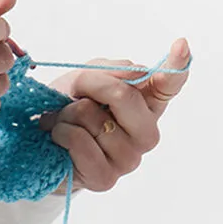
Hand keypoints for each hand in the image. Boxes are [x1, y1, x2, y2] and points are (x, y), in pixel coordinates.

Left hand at [35, 37, 191, 192]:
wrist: (41, 144)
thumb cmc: (67, 109)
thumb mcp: (86, 80)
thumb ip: (110, 71)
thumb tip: (134, 73)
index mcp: (147, 103)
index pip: (169, 84)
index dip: (177, 65)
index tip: (181, 44)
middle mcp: (145, 133)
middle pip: (126, 97)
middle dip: (91, 87)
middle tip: (74, 94)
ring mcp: (129, 158)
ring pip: (97, 121)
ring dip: (69, 116)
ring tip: (63, 122)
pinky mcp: (106, 178)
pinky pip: (82, 143)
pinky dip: (62, 133)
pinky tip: (58, 136)